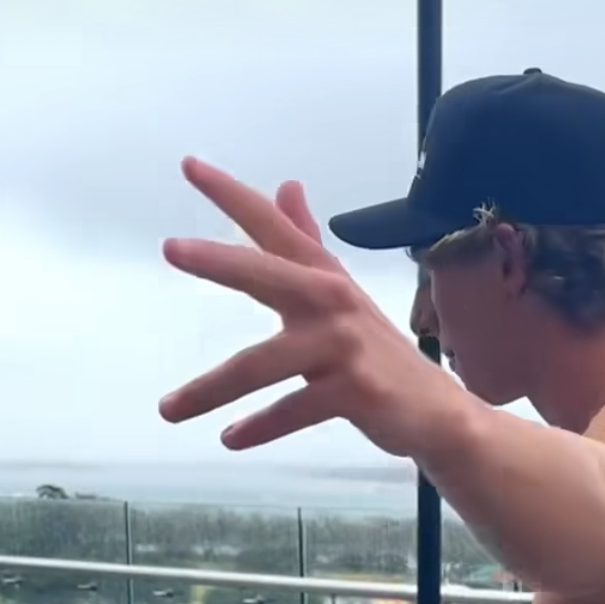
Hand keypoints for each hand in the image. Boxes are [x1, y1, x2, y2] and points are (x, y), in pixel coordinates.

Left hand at [159, 160, 448, 453]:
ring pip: (262, 363)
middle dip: (220, 261)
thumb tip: (287, 184)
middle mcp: (331, 301)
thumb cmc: (376, 352)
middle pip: (267, 275)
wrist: (437, 412)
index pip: (272, 226)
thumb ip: (306, 241)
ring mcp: (342, 347)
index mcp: (322, 275)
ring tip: (167, 409)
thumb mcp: (339, 290)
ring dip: (211, 389)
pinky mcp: (352, 391)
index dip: (232, 194)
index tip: (189, 165)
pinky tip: (230, 438)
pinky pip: (293, 409)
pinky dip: (259, 427)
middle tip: (171, 248)